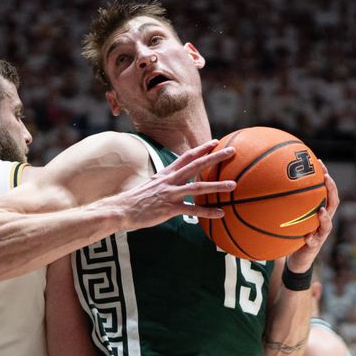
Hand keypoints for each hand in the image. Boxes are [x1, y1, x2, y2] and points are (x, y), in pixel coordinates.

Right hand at [108, 140, 236, 230]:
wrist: (121, 209)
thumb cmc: (137, 200)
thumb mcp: (151, 185)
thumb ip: (165, 181)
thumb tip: (175, 182)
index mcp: (166, 173)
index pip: (187, 156)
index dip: (202, 148)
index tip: (216, 142)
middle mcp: (170, 180)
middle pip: (196, 165)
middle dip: (215, 157)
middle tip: (232, 151)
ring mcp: (170, 193)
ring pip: (198, 187)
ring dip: (217, 185)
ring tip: (233, 184)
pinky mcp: (169, 208)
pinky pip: (192, 210)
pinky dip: (207, 211)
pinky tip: (221, 213)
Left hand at [286, 159, 338, 271]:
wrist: (297, 257)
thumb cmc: (294, 232)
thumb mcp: (292, 215)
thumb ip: (288, 202)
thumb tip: (271, 180)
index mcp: (320, 210)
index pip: (327, 191)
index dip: (326, 177)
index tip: (320, 163)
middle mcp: (324, 221)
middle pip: (333, 203)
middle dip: (331, 190)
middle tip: (326, 178)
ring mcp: (320, 234)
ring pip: (327, 225)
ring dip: (325, 217)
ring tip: (320, 211)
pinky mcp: (314, 247)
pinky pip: (313, 243)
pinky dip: (311, 239)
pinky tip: (306, 237)